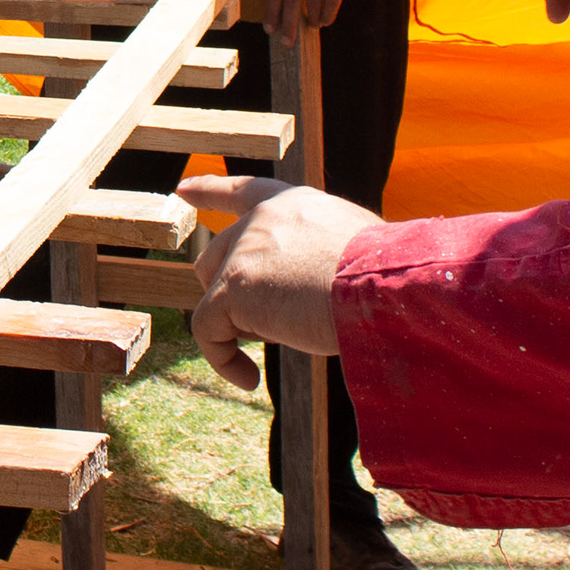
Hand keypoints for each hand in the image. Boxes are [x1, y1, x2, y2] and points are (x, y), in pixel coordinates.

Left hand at [182, 175, 376, 389]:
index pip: (245, 191)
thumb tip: (308, 286)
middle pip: (219, 255)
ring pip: (213, 295)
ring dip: (239, 324)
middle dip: (229, 290)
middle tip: (264, 324)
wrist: (387, 288)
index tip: (183, 189)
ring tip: (282, 341)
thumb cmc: (386, 278)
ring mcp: (244, 252)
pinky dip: (223, 359)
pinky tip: (248, 380)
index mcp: (294, 204)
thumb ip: (316, 254)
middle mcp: (262, 220)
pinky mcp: (232, 289)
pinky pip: (208, 330)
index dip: (212, 190)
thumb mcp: (351, 250)